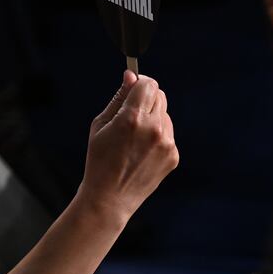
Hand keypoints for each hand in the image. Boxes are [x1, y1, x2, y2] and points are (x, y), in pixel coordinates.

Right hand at [76, 71, 178, 223]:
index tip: (135, 86)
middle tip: (132, 115)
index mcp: (132, 119)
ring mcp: (166, 144)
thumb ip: (119, 97)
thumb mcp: (101, 124)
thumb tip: (131, 75)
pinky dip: (158, 137)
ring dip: (153, 119)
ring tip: (134, 139)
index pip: (148, 84)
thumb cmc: (99, 159)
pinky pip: (168, 134)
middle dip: (147, 99)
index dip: (140, 82)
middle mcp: (153, 129)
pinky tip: (142, 152)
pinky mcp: (173, 156)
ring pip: (165, 115)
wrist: (110, 198)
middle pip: (160, 96)